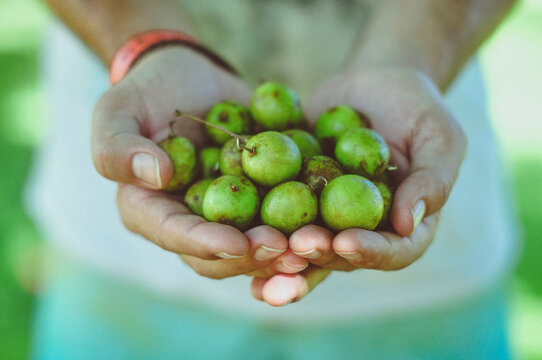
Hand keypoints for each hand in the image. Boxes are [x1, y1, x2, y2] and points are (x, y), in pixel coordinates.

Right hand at [92, 47, 305, 277]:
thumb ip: (118, 147)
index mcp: (151, 212)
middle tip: (288, 250)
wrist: (189, 77)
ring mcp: (227, 214)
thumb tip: (157, 176)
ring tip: (316, 245)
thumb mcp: (116, 111)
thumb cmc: (145, 93)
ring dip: (286, 251)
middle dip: (254, 257)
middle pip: (220, 255)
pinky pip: (283, 217)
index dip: (206, 245)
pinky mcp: (259, 198)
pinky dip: (305, 224)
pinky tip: (332, 225)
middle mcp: (190, 223)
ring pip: (256, 245)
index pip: (176, 236)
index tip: (237, 243)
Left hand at [251, 67, 465, 304]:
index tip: (346, 242)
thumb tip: (408, 222)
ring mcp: (324, 219)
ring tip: (257, 266)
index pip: (392, 251)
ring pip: (302, 249)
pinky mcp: (293, 199)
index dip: (369, 252)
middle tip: (295, 249)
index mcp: (402, 227)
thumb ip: (433, 178)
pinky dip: (254, 228)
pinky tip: (231, 235)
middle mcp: (361, 232)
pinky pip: (273, 216)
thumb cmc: (416, 108)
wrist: (373, 86)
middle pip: (340, 259)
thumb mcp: (439, 135)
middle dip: (316, 257)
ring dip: (280, 261)